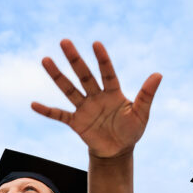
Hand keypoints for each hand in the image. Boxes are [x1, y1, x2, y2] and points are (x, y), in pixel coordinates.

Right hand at [32, 40, 161, 158]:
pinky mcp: (76, 122)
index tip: (96, 44)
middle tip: (64, 41)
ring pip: (69, 89)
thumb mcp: (141, 114)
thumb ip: (146, 95)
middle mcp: (96, 96)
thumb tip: (158, 74)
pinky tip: (33, 104)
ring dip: (57, 76)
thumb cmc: (131, 130)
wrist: (118, 151)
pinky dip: (47, 111)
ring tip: (45, 59)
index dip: (102, 59)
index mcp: (113, 92)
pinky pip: (59, 115)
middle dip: (75, 59)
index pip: (107, 72)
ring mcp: (84, 108)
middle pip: (84, 75)